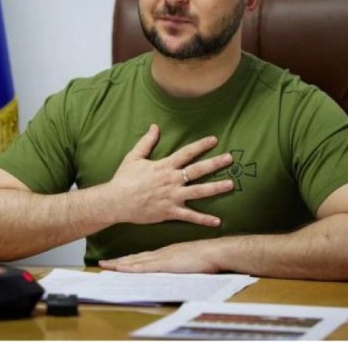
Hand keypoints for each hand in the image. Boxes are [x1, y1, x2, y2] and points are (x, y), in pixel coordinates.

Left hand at [99, 240, 219, 272]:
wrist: (214, 251)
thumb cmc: (206, 255)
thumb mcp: (189, 257)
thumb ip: (179, 261)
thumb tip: (174, 267)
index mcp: (166, 253)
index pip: (143, 257)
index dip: (128, 260)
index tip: (116, 261)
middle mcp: (161, 254)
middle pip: (135, 258)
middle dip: (119, 262)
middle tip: (104, 264)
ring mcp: (162, 258)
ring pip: (136, 262)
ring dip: (120, 264)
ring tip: (106, 266)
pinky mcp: (165, 264)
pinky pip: (144, 267)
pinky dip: (131, 268)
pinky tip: (121, 269)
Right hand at [104, 124, 233, 226]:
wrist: (116, 201)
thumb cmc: (124, 179)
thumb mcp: (134, 157)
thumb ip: (146, 142)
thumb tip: (154, 126)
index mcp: (164, 166)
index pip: (186, 153)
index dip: (201, 145)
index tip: (214, 140)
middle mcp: (172, 180)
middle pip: (198, 170)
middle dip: (215, 163)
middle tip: (230, 158)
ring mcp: (173, 197)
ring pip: (199, 192)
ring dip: (216, 188)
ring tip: (231, 184)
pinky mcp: (170, 212)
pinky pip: (190, 216)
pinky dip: (204, 219)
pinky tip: (218, 221)